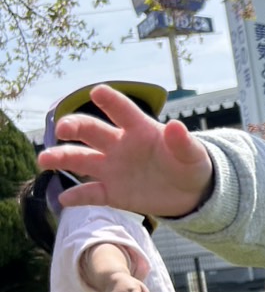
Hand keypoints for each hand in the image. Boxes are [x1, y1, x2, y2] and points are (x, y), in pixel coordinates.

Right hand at [37, 84, 213, 218]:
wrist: (190, 194)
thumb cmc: (190, 166)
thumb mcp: (193, 156)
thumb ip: (183, 142)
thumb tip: (176, 125)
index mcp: (139, 129)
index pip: (122, 111)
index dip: (110, 100)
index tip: (97, 92)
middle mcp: (120, 145)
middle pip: (91, 131)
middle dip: (74, 126)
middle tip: (62, 129)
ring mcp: (113, 168)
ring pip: (81, 159)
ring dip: (61, 158)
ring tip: (44, 160)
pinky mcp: (113, 192)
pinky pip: (91, 194)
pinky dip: (77, 197)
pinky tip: (63, 200)